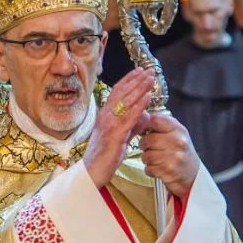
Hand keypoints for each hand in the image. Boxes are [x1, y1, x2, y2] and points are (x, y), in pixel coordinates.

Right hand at [83, 68, 153, 188]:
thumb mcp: (120, 137)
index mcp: (105, 115)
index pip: (117, 92)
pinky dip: (139, 105)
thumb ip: (132, 125)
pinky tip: (148, 97)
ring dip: (140, 88)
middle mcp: (105, 116)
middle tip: (150, 70)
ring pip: (126, 101)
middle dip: (137, 80)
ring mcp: (109, 124)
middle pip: (122, 92)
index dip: (128, 80)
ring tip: (151, 78)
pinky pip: (129, 117)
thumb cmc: (104, 156)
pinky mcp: (115, 135)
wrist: (91, 172)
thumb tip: (144, 116)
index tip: (140, 71)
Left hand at [139, 114, 199, 197]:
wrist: (193, 174)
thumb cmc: (181, 151)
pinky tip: (159, 168)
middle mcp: (178, 142)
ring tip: (156, 158)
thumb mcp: (176, 133)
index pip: (155, 120)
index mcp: (179, 129)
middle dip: (144, 144)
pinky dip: (150, 169)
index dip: (144, 124)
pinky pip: (148, 168)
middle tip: (149, 147)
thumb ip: (160, 124)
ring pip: (146, 155)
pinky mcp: (168, 172)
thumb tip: (141, 116)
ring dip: (147, 158)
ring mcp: (173, 158)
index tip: (143, 129)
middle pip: (148, 139)